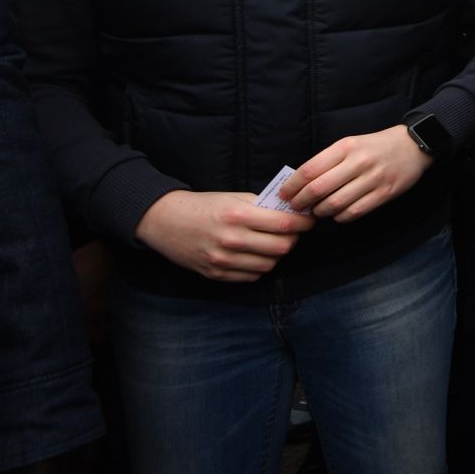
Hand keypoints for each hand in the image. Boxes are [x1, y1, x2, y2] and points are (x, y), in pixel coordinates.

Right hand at [135, 190, 314, 281]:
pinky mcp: (216, 274)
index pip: (285, 224)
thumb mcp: (233, 197)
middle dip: (293, 239)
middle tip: (292, 232)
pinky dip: (259, 266)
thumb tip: (292, 212)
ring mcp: (223, 260)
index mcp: (237, 215)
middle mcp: (231, 239)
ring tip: (273, 242)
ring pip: (269, 264)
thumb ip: (262, 206)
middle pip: (282, 247)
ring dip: (276, 254)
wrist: (165, 221)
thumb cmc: (203, 206)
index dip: (304, 222)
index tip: (309, 219)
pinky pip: (252, 276)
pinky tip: (256, 254)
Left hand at [282, 126, 433, 222]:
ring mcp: (373, 179)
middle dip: (301, 202)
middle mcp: (358, 162)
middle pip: (319, 189)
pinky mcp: (384, 194)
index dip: (292, 186)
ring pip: (336, 203)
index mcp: (345, 147)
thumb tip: (301, 184)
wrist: (413, 146)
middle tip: (296, 207)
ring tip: (317, 211)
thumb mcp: (350, 144)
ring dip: (320, 212)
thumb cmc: (375, 146)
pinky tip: (337, 214)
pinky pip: (355, 212)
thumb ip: (328, 161)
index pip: (309, 170)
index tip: (284, 195)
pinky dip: (340, 217)